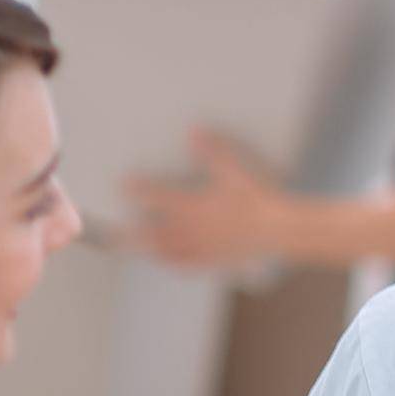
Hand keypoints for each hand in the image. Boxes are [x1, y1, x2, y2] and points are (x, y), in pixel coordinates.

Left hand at [126, 128, 288, 268]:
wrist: (279, 229)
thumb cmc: (257, 198)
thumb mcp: (235, 170)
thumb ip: (212, 151)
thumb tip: (193, 131)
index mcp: (194, 206)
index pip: (158, 197)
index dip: (139, 191)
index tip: (124, 185)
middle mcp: (193, 229)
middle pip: (154, 234)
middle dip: (134, 233)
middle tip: (115, 234)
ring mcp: (203, 247)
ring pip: (169, 251)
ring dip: (151, 250)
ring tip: (138, 248)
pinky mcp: (215, 259)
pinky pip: (189, 265)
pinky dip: (174, 263)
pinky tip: (168, 262)